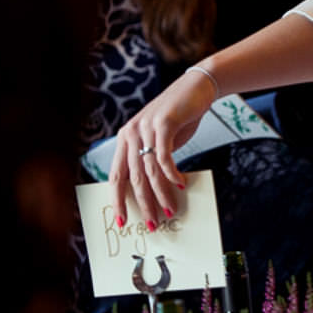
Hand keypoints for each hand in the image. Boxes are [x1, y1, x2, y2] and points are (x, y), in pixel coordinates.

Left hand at [109, 66, 216, 229]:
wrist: (196, 88)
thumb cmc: (180, 116)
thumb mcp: (161, 139)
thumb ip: (153, 159)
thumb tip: (155, 190)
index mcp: (125, 138)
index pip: (116, 175)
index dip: (118, 200)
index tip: (123, 220)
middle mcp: (131, 133)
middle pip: (133, 178)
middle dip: (143, 205)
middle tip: (152, 224)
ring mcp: (146, 128)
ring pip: (149, 171)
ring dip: (160, 195)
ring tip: (170, 210)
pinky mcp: (163, 124)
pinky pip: (164, 157)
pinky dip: (172, 174)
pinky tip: (180, 185)